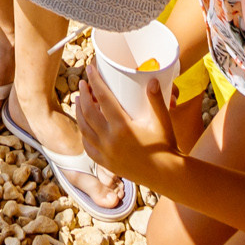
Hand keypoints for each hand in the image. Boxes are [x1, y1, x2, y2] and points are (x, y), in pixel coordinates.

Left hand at [75, 60, 172, 176]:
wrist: (164, 175)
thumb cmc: (165, 146)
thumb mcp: (162, 121)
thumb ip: (156, 100)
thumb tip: (152, 79)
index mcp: (122, 128)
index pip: (103, 99)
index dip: (95, 82)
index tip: (90, 69)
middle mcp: (110, 141)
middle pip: (88, 112)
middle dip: (83, 95)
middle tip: (83, 83)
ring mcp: (105, 153)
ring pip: (84, 129)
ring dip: (79, 112)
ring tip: (79, 100)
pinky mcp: (105, 163)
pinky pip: (87, 145)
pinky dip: (83, 132)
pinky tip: (84, 125)